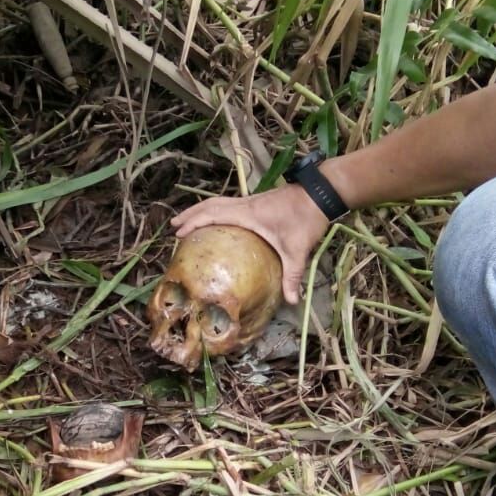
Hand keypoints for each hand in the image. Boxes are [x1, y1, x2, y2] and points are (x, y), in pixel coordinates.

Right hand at [170, 184, 329, 304]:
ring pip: (219, 201)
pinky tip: (216, 220)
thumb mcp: (298, 250)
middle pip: (210, 204)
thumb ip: (292, 276)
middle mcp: (246, 205)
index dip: (194, 222)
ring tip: (187, 220)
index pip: (214, 214)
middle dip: (191, 214)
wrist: (321, 194)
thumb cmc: (306, 219)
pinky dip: (216, 210)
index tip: (179, 232)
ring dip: (201, 209)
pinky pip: (229, 204)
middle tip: (174, 226)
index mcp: (248, 214)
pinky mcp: (257, 202)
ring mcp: (251, 201)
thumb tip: (291, 301)